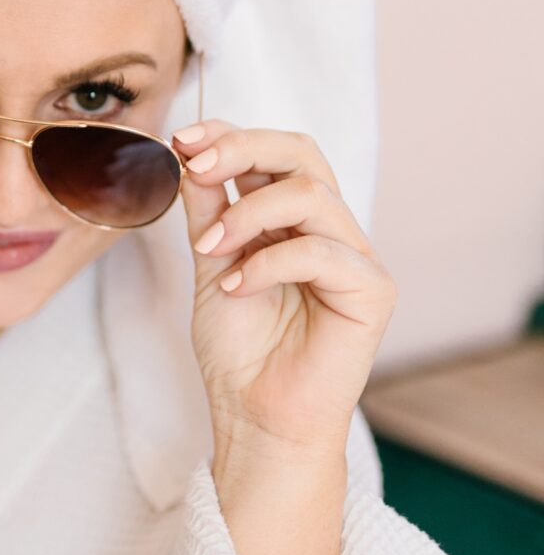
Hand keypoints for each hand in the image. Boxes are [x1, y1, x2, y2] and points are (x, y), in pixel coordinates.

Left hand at [172, 122, 396, 457]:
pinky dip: (270, 262)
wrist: (255, 419)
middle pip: (303, 155)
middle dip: (243, 149)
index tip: (181, 139)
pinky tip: (238, 289)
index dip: (231, 135)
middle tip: (196, 166)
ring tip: (211, 248)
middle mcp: (330, 230)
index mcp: (294, 220)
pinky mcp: (372, 292)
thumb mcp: (212, 264)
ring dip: (248, 212)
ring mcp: (356, 259)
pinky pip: (322, 252)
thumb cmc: (239, 351)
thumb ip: (208, 210)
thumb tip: (188, 152)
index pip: (277, 153)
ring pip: (312, 195)